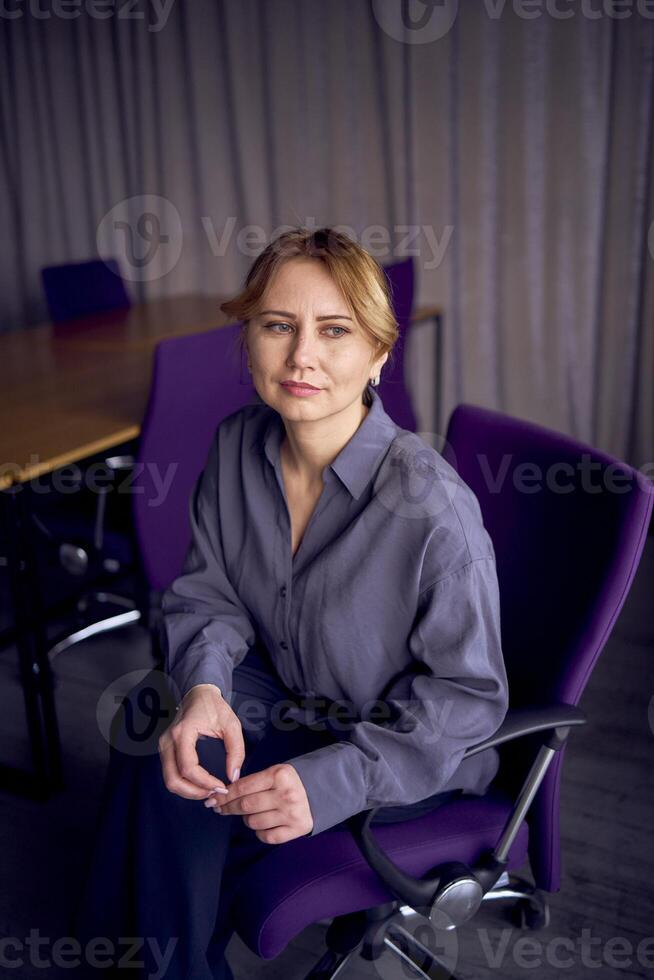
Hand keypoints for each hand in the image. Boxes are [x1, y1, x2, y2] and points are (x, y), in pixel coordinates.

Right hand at [158, 685, 244, 800]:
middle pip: (173, 780)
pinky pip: (171, 774)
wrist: (198, 694)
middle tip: (215, 793)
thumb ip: (236, 750)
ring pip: (169, 780)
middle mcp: (168, 741)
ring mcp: (163, 746)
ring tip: (209, 790)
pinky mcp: (165, 750)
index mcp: (183, 732)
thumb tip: (233, 776)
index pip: (188, 768)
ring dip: (188, 791)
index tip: (222, 787)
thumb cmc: (215, 707)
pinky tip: (200, 784)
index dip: (205, 782)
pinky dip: (184, 785)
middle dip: (194, 792)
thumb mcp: (232, 724)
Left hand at [205, 763, 313, 842]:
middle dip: (228, 808)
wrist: (320, 793)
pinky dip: (260, 831)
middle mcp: (286, 794)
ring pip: (252, 822)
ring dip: (246, 818)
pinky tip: (263, 823)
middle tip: (219, 808)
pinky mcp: (296, 830)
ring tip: (251, 812)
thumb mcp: (273, 773)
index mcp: (280, 775)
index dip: (224, 795)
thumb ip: (251, 782)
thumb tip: (221, 794)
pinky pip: (265, 836)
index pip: (243, 787)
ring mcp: (291, 814)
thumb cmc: (288, 783)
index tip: (213, 799)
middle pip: (245, 805)